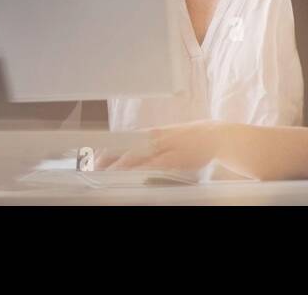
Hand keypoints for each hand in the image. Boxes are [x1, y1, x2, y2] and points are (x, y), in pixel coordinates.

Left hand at [95, 120, 230, 173]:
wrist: (214, 135)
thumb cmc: (189, 138)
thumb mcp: (167, 138)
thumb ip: (151, 146)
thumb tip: (132, 154)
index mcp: (151, 133)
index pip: (123, 140)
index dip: (107, 148)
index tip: (93, 157)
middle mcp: (154, 138)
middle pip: (125, 147)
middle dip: (108, 158)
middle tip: (93, 168)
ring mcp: (164, 147)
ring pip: (137, 155)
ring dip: (120, 165)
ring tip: (106, 173)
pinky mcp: (175, 157)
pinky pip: (155, 163)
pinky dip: (142, 168)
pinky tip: (133, 174)